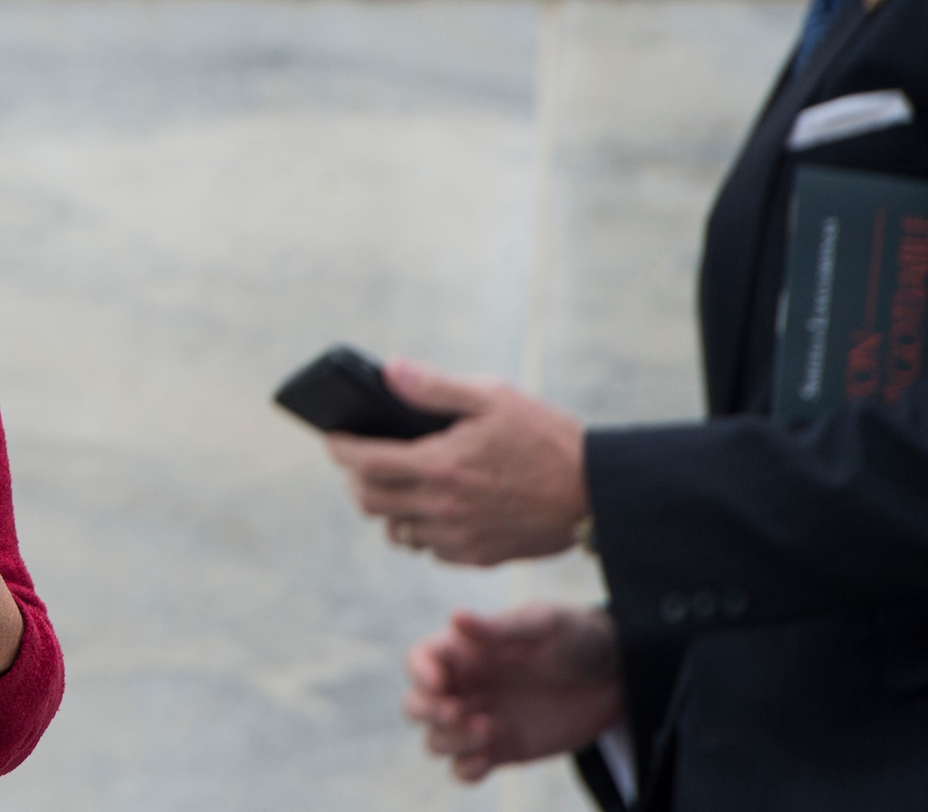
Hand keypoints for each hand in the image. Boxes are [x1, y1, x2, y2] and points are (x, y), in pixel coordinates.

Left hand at [325, 358, 587, 565]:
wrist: (596, 493)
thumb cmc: (547, 438)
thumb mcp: (493, 397)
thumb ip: (434, 387)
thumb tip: (388, 371)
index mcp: (441, 464)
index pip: (365, 462)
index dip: (340, 450)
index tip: (332, 439)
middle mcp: (443, 507)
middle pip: (369, 502)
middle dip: (355, 480)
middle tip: (361, 462)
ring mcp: (459, 537)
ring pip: (396, 531)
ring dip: (387, 508)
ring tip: (397, 485)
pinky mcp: (478, 556)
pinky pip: (430, 550)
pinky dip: (421, 530)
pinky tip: (435, 508)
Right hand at [404, 604, 624, 781]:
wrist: (616, 678)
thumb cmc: (576, 638)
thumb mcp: (544, 625)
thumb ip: (499, 629)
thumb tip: (456, 618)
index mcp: (467, 650)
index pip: (420, 660)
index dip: (419, 672)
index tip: (440, 684)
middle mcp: (467, 686)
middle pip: (416, 704)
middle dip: (425, 711)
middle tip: (456, 712)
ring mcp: (480, 720)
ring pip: (436, 740)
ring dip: (450, 740)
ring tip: (490, 729)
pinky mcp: (501, 751)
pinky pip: (464, 769)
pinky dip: (465, 769)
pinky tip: (487, 759)